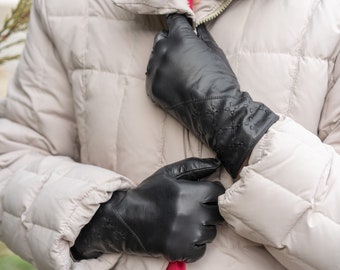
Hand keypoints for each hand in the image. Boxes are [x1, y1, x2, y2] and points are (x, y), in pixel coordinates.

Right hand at [71, 158, 224, 262]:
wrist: (126, 218)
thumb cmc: (148, 193)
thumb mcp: (168, 174)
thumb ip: (194, 166)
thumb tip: (217, 163)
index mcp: (189, 193)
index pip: (218, 192)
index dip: (212, 192)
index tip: (202, 195)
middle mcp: (192, 214)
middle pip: (218, 214)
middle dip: (209, 210)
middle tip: (192, 210)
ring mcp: (188, 235)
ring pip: (211, 233)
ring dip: (202, 228)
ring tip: (184, 223)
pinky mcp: (182, 251)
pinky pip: (202, 249)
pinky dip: (194, 245)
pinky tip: (180, 236)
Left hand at [146, 14, 278, 177]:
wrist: (215, 110)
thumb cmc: (219, 80)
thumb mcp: (215, 52)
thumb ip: (202, 36)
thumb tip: (197, 27)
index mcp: (180, 38)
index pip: (174, 21)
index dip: (180, 25)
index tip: (183, 29)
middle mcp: (163, 51)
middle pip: (161, 38)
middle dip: (171, 41)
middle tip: (183, 53)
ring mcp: (155, 70)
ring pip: (155, 57)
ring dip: (165, 59)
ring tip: (180, 72)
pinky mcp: (151, 87)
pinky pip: (153, 76)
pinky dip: (161, 77)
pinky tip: (175, 84)